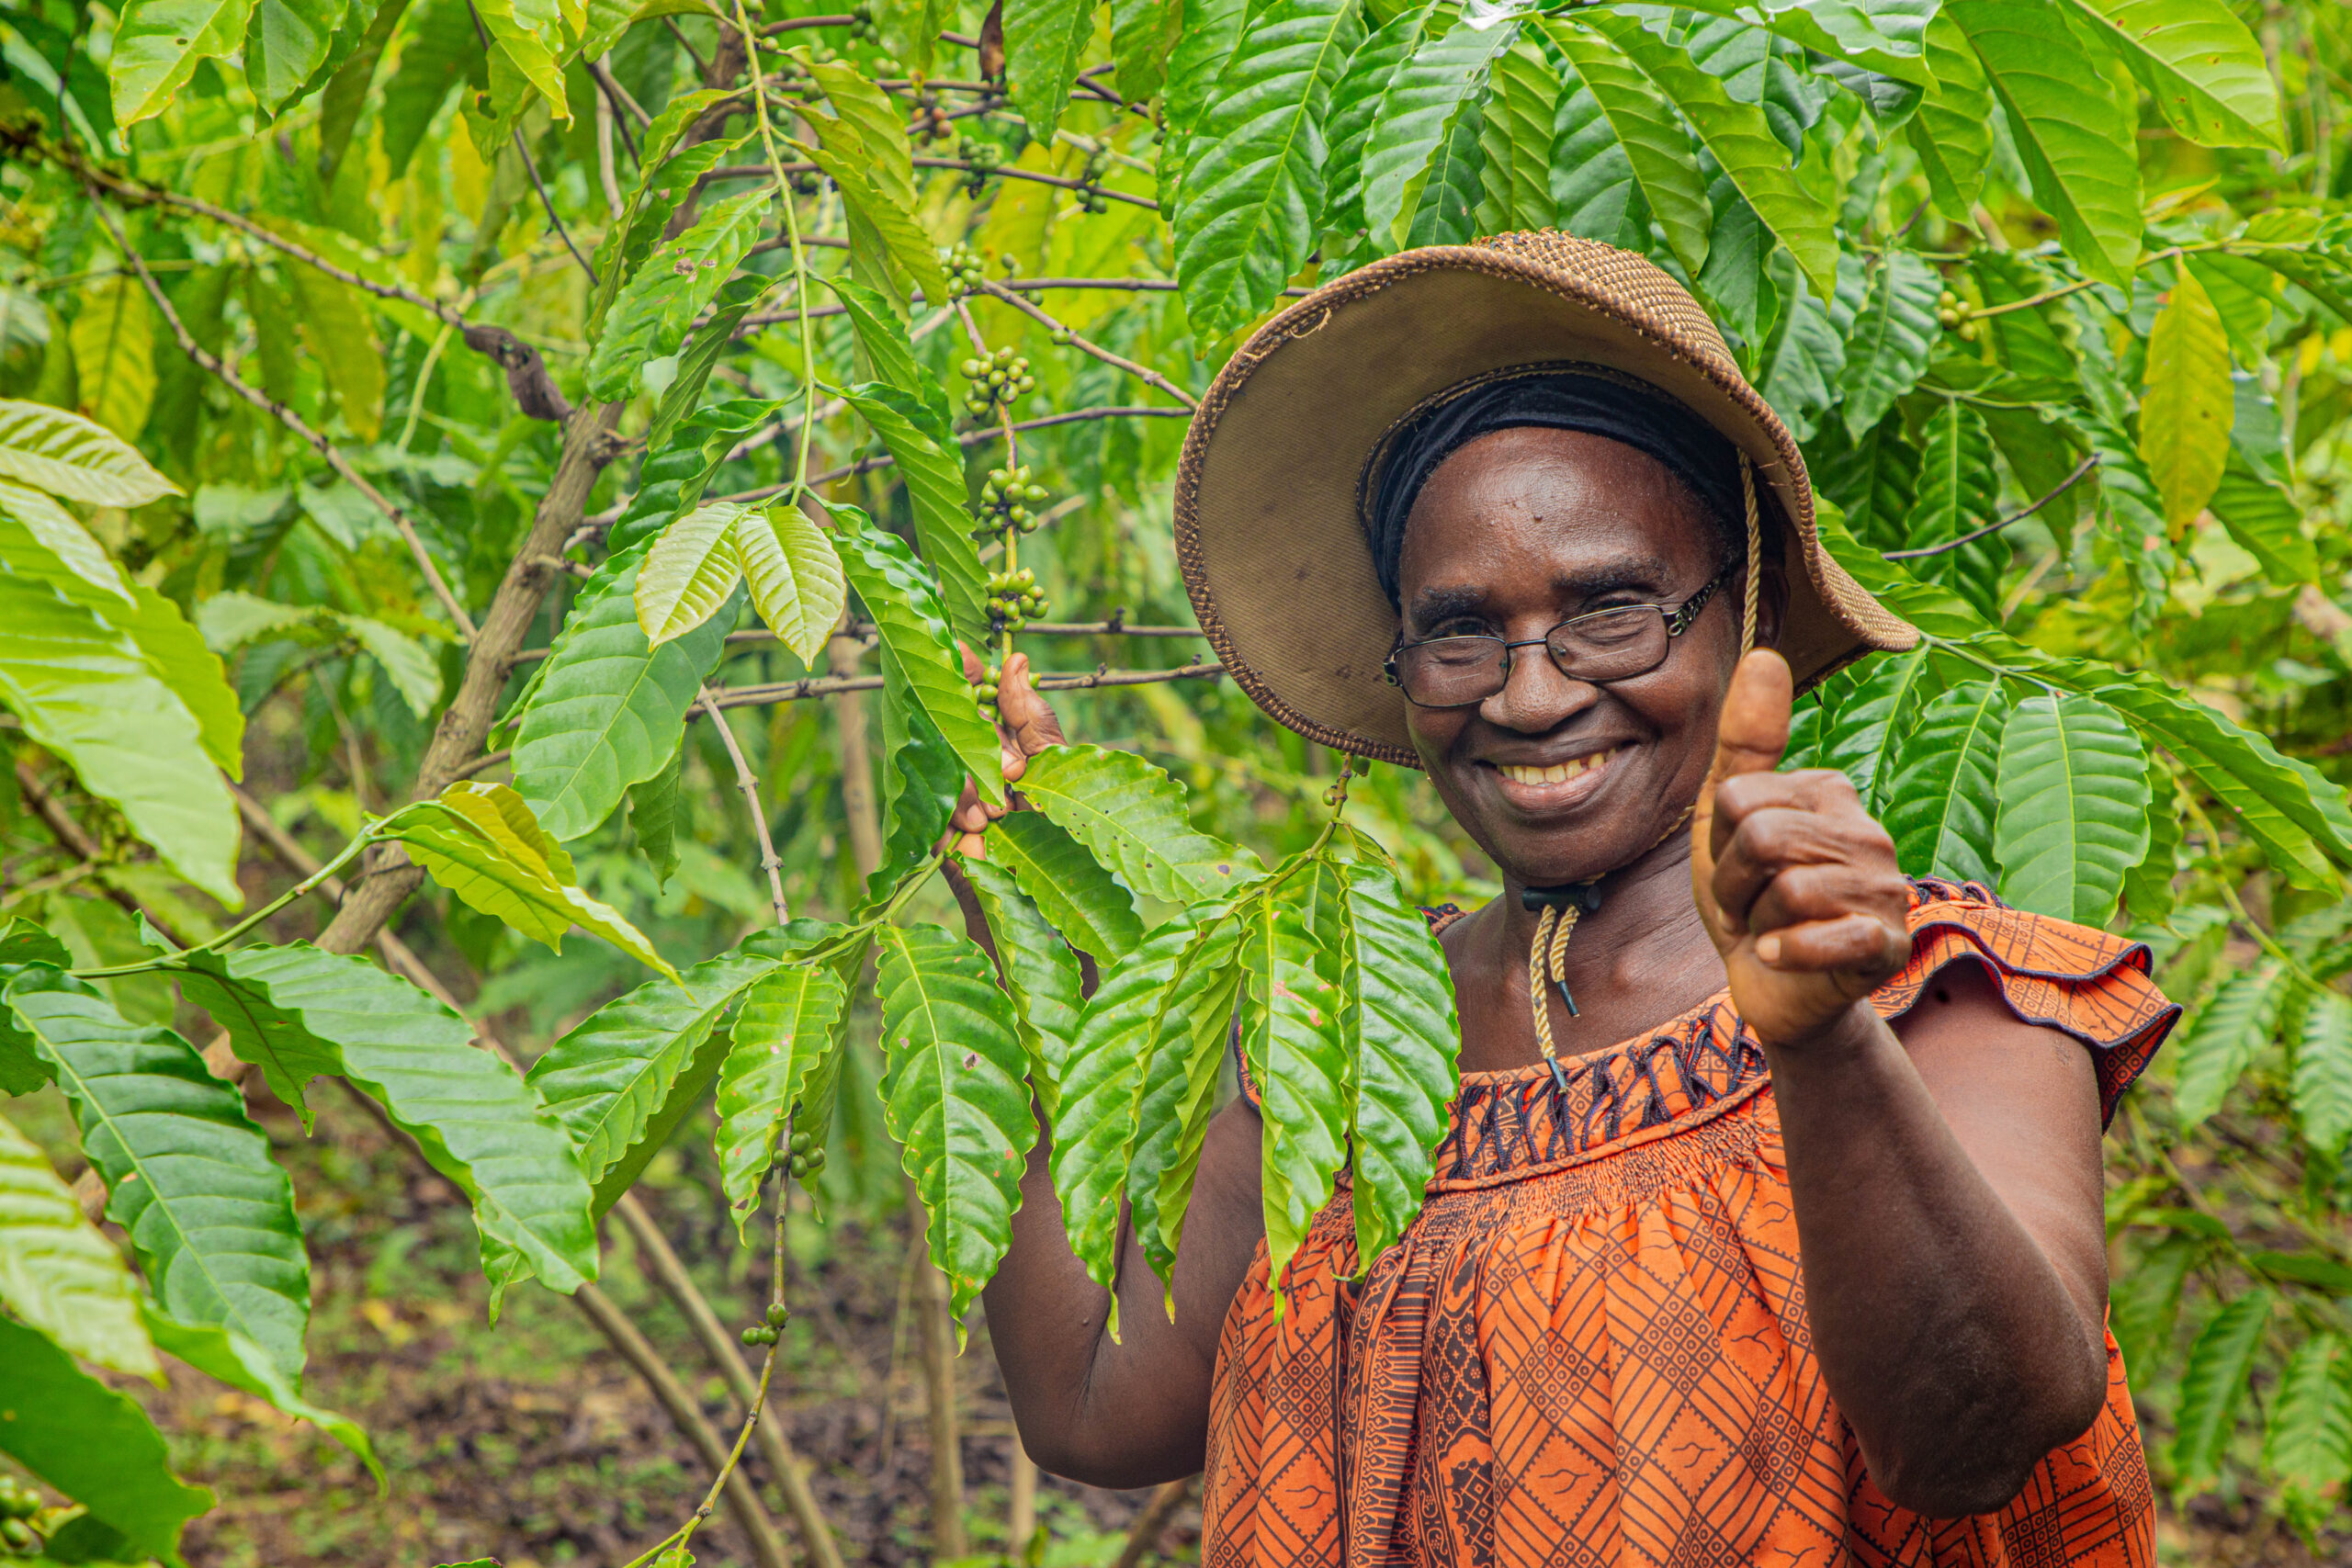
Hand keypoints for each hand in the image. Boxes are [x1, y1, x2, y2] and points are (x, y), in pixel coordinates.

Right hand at [947, 647, 1066, 856]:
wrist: (1051, 903)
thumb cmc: (1063, 835)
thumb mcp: (1057, 767)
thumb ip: (1033, 718)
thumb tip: (1016, 659)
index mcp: (1000, 741)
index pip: (975, 694)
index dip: (966, 670)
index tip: (961, 648)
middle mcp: (970, 761)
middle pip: (954, 721)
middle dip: (984, 743)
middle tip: (1013, 776)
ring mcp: (947, 793)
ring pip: (939, 756)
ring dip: (972, 783)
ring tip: (1000, 813)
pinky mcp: (931, 829)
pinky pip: (929, 798)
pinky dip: (956, 810)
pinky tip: (979, 827)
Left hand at [1690, 651, 1911, 1047]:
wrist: (1773, 988)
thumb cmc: (1746, 897)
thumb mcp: (1724, 818)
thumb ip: (1743, 740)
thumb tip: (1766, 654)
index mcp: (1828, 791)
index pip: (1738, 797)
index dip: (1718, 843)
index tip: (1737, 867)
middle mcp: (1868, 831)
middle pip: (1760, 839)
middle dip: (1731, 885)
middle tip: (1749, 906)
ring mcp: (1886, 888)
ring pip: (1785, 889)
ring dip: (1755, 923)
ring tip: (1771, 929)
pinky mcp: (1889, 944)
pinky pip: (1829, 938)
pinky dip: (1787, 955)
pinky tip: (1784, 957)